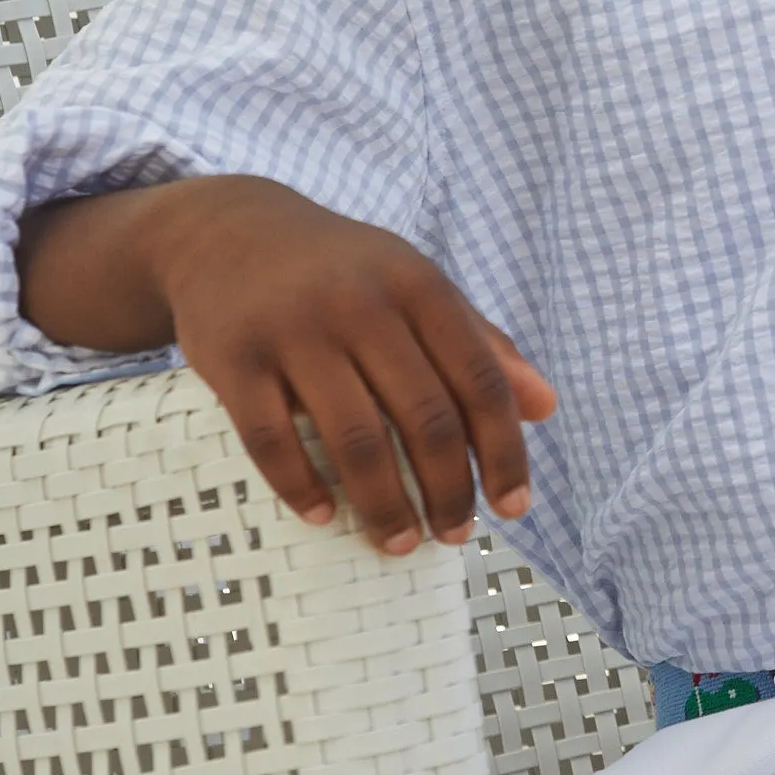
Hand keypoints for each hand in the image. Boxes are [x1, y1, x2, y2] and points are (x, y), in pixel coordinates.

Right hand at [18, 175, 553, 554]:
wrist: (228, 231)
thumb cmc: (343, 272)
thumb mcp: (417, 285)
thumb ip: (481, 343)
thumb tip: (546, 407)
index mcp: (418, 286)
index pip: (480, 380)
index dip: (504, 451)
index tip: (514, 507)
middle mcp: (362, 304)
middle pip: (424, 418)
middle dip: (448, 490)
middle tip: (455, 534)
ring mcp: (294, 330)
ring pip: (354, 438)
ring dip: (383, 505)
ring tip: (400, 543)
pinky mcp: (234, 358)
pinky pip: (270, 439)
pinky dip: (301, 487)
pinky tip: (323, 516)